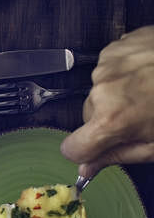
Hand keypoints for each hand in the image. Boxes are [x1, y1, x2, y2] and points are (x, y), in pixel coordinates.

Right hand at [61, 25, 153, 177]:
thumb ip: (119, 156)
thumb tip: (87, 168)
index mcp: (112, 120)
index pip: (72, 148)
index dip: (86, 152)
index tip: (98, 149)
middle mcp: (103, 90)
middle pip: (88, 116)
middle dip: (109, 119)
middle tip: (141, 114)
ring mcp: (106, 66)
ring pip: (99, 92)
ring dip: (118, 94)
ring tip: (148, 90)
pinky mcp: (114, 49)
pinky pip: (107, 70)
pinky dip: (123, 74)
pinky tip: (147, 74)